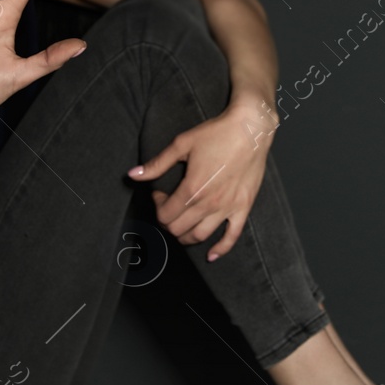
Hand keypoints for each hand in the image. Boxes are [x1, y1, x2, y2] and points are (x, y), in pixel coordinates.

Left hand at [128, 103, 272, 260]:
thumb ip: (157, 164)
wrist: (251, 129)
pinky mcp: (243, 208)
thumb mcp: (182, 144)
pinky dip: (220, 249)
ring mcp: (227, 208)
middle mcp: (208, 203)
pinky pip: (232, 237)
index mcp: (192, 189)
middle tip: (169, 206)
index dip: (157, 206)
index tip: (160, 194)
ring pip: (200, 236)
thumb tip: (133, 175)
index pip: (165, 214)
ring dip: (185, 236)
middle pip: (178, 228)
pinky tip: (211, 254)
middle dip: (167, 221)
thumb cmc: (217, 133)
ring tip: (182, 225)